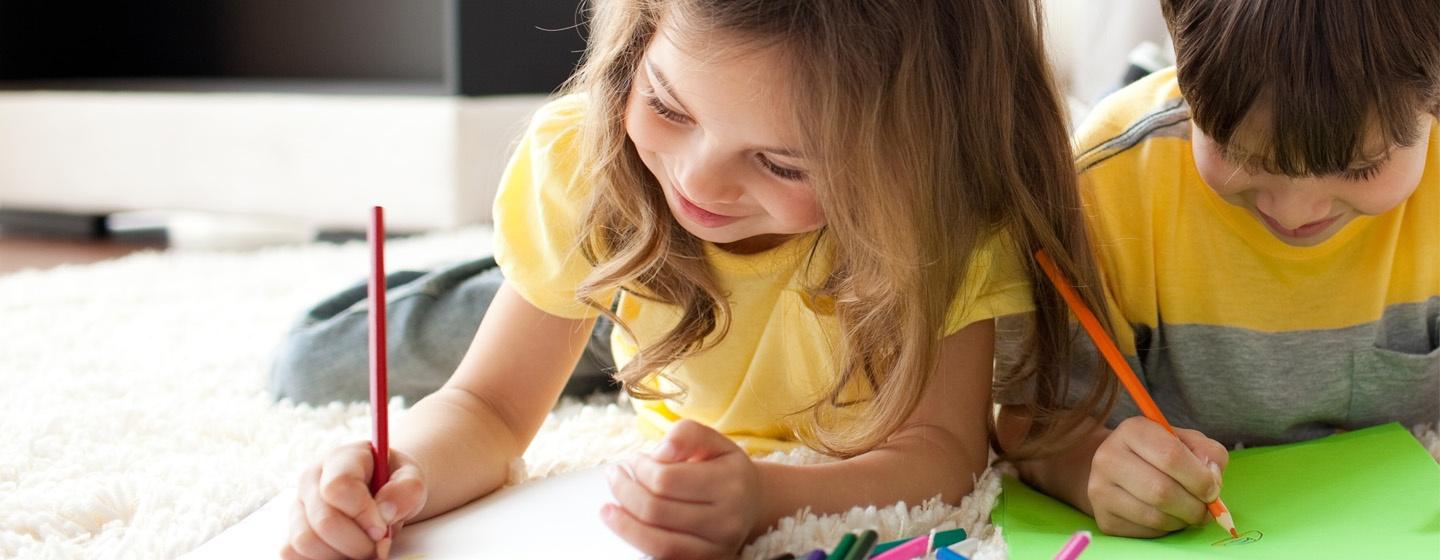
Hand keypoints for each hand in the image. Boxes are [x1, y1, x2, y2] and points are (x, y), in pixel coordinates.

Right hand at [282, 441, 427, 559]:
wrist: (380, 490)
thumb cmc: (394, 483)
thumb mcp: (411, 478)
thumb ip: (407, 489)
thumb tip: (385, 512)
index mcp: (340, 459)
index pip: (339, 487)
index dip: (361, 514)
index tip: (382, 529)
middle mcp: (311, 480)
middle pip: (323, 521)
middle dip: (356, 543)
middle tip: (378, 547)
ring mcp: (298, 506)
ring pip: (304, 541)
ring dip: (340, 555)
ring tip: (364, 550)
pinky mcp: (292, 531)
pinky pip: (294, 554)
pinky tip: (345, 554)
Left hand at [602, 419, 760, 558]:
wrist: (751, 504)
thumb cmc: (724, 469)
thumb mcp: (713, 441)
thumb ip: (687, 434)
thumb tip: (660, 453)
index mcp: (730, 483)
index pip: (665, 479)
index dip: (640, 468)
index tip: (634, 460)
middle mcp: (727, 520)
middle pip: (655, 510)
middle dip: (625, 491)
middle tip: (616, 476)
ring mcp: (717, 548)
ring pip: (655, 540)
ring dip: (622, 521)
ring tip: (608, 506)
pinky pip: (663, 556)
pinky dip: (637, 540)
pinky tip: (623, 524)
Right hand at [1087, 417, 1228, 536]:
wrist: (1118, 469)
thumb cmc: (1159, 454)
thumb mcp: (1186, 441)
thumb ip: (1208, 453)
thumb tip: (1211, 479)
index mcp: (1132, 430)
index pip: (1170, 455)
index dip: (1200, 478)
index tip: (1213, 490)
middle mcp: (1108, 457)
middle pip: (1161, 491)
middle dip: (1194, 506)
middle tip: (1205, 509)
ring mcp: (1100, 489)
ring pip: (1155, 516)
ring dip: (1182, 520)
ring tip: (1188, 512)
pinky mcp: (1104, 518)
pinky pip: (1146, 532)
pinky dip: (1166, 529)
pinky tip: (1168, 517)